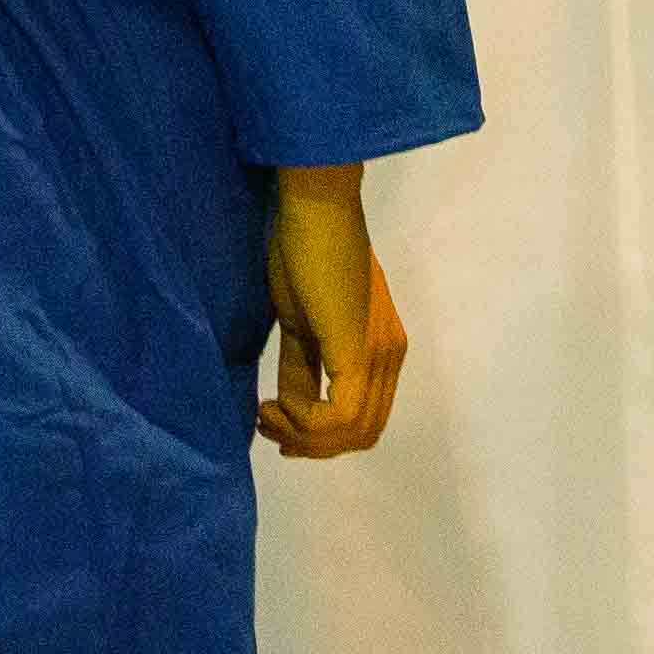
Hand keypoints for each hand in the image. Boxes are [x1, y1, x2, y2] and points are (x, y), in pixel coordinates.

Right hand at [258, 167, 408, 458]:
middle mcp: (389, 356)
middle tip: (268, 425)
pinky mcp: (359, 351)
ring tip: (265, 413)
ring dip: (302, 434)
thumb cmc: (303, 251)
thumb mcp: (299, 321)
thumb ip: (302, 365)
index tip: (276, 425)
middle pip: (361, 434)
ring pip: (351, 432)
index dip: (322, 438)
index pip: (364, 418)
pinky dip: (303, 420)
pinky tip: (274, 403)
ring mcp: (378, 355)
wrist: (314, 209)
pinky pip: (339, 415)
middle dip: (311, 444)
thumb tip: (284, 407)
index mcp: (381, 347)